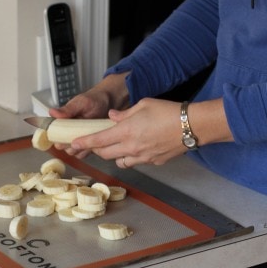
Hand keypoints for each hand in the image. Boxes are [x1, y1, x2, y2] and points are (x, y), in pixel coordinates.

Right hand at [48, 73, 129, 158]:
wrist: (108, 103)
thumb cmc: (93, 100)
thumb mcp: (80, 102)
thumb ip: (67, 109)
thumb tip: (52, 112)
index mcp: (62, 122)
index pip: (53, 135)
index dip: (58, 139)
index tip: (66, 137)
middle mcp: (68, 132)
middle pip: (62, 146)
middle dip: (69, 145)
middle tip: (80, 137)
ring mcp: (78, 139)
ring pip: (73, 151)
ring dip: (79, 149)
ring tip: (88, 138)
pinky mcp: (87, 144)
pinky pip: (83, 153)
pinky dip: (87, 150)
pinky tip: (93, 143)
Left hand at [69, 97, 185, 167]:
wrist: (192, 126)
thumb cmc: (169, 112)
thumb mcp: (143, 104)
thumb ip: (124, 113)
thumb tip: (113, 117)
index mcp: (126, 131)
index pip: (98, 140)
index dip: (83, 142)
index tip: (73, 143)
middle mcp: (131, 148)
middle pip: (105, 154)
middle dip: (97, 149)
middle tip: (96, 142)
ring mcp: (142, 157)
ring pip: (119, 161)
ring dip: (114, 155)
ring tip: (118, 145)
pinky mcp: (153, 162)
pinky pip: (135, 162)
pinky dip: (131, 157)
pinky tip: (137, 148)